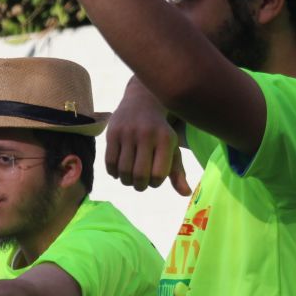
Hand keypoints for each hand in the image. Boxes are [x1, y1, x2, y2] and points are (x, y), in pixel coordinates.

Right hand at [105, 77, 190, 194]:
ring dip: (126, 181)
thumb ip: (178, 171)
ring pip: (123, 171)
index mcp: (165, 139)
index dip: (155, 182)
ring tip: (130, 177)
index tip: (154, 178)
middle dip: (140, 186)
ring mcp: (128, 133)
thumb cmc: (160, 131)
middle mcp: (146, 134)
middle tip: (140, 183)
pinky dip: (114, 173)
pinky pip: (110, 162)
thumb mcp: (172, 147)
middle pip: (139, 175)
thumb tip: (186, 193)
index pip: (158, 174)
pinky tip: (119, 170)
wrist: (142, 102)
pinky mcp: (112, 133)